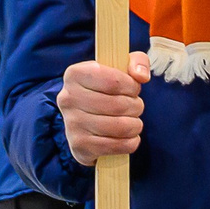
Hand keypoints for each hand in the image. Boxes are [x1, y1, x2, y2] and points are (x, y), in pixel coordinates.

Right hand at [59, 51, 149, 165]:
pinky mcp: (80, 146)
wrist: (86, 124)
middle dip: (136, 106)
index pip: (113, 80)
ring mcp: (72, 124)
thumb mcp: (120, 69)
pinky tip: (128, 137)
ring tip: (132, 121)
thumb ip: (137, 62)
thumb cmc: (106, 91)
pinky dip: (130, 142)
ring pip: (120, 126)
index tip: (133, 89)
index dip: (131, 86)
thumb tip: (141, 75)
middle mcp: (68, 98)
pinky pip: (118, 146)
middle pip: (118, 105)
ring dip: (135, 125)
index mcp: (75, 74)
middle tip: (134, 107)